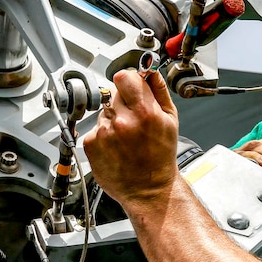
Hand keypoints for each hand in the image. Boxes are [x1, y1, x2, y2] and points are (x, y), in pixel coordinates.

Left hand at [82, 69, 179, 207]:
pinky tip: (116, 146)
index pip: (124, 76)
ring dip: (113, 119)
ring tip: (126, 137)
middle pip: (113, 93)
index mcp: (144, 112)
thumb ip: (159, 91)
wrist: (148, 189)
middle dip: (123, 102)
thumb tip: (150, 71)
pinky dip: (104, 134)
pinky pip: (95, 128)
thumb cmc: (161, 158)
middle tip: (133, 120)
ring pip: (104, 111)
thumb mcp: (171, 121)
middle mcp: (121, 121)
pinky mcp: (91, 143)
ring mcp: (104, 133)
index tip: (132, 88)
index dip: (129, 81)